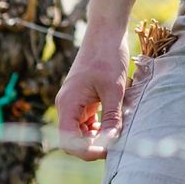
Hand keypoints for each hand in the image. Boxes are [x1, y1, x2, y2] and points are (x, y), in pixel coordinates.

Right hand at [56, 40, 129, 160]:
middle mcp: (67, 105)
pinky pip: (87, 121)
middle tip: (116, 146)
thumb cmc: (108, 57)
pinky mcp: (84, 98)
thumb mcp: (115, 89)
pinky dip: (99, 127)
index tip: (108, 151)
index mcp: (68, 104)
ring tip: (117, 136)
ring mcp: (74, 102)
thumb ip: (112, 116)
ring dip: (97, 137)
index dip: (86, 151)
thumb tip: (112, 141)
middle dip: (92, 146)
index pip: (69, 141)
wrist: (106, 32)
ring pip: (81, 131)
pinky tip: (114, 125)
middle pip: (73, 139)